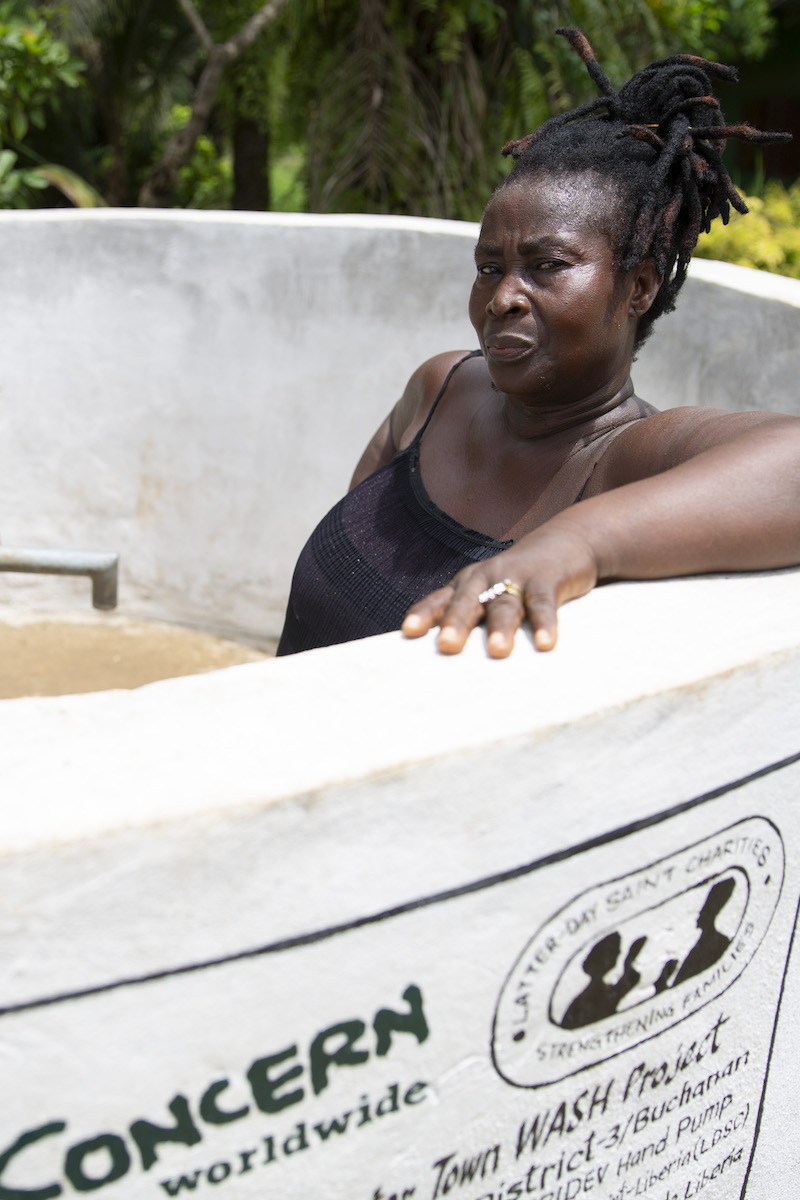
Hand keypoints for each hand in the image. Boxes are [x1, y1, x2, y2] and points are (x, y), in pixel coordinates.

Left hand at [401, 519, 598, 657]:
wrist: (564, 541)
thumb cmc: (519, 582)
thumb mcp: (491, 595)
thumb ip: (476, 624)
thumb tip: (456, 672)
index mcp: (467, 585)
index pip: (440, 599)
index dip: (424, 614)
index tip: (409, 632)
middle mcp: (486, 578)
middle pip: (468, 601)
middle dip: (456, 622)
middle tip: (447, 645)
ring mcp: (516, 576)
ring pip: (505, 603)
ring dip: (501, 627)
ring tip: (497, 651)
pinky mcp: (547, 579)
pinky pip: (543, 603)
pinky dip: (544, 622)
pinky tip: (545, 643)